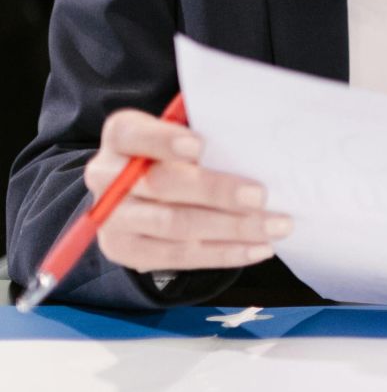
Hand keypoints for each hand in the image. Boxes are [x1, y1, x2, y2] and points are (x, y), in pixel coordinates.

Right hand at [90, 108, 287, 272]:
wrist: (137, 195)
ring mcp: (112, 217)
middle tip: (260, 196)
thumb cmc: (175, 156)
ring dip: (231, 228)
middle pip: (161, 185)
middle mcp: (106, 175)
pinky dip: (224, 253)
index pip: (132, 134)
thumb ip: (209, 136)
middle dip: (216, 191)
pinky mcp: (124, 250)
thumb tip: (255, 147)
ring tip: (274, 226)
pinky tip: (259, 248)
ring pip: (174, 226)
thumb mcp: (183, 135)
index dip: (163, 141)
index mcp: (120, 136)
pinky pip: (177, 257)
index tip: (200, 146)